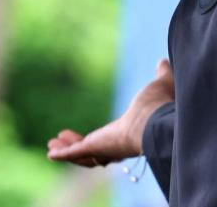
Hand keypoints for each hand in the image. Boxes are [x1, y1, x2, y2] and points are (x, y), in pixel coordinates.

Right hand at [47, 58, 174, 167]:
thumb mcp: (160, 85)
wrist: (160, 121)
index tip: (90, 138)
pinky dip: (64, 154)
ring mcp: (107, 148)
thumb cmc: (162, 106)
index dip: (100, 140)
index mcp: (133, 133)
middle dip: (78, 148)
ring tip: (52, 144)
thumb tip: (165, 62)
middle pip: (95, 152)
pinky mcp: (97, 146)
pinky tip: (51, 152)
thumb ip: (162, 75)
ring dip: (68, 150)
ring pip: (84, 156)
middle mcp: (119, 145)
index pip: (113, 140)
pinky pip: (76, 154)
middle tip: (61, 140)